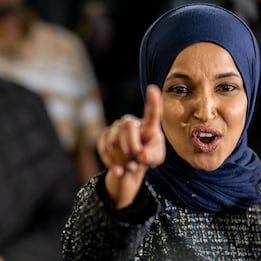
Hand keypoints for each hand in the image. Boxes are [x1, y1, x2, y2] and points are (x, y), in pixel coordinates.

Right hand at [99, 85, 165, 207]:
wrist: (131, 163)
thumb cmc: (147, 156)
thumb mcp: (155, 159)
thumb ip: (151, 156)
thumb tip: (141, 155)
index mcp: (149, 125)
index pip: (151, 112)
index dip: (153, 102)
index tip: (153, 89)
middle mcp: (131, 122)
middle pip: (128, 128)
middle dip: (132, 147)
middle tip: (137, 163)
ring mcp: (116, 128)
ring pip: (114, 142)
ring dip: (122, 159)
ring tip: (131, 167)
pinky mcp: (104, 137)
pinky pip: (104, 149)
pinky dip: (112, 163)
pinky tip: (119, 171)